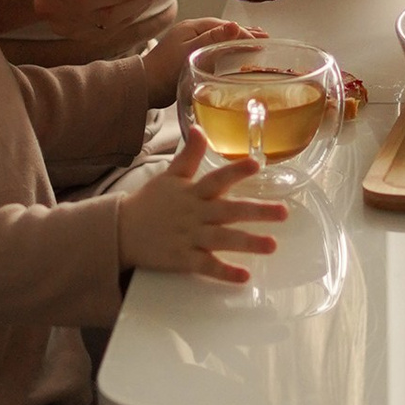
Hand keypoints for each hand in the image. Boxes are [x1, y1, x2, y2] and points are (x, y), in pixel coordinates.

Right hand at [118, 126, 288, 282]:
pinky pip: (206, 266)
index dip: (236, 171)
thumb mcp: (169, 175)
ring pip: (222, 239)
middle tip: (284, 213)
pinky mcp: (182, 259)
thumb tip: (199, 128)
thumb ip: (189, 155)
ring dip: (247, 243)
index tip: (257, 164)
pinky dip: (224, 272)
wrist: (121, 231)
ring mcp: (188, 237)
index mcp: (192, 192)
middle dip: (257, 212)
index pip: (217, 178)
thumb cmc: (150, 202)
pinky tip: (244, 276)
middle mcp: (194, 213)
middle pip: (228, 211)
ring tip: (272, 245)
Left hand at [137, 14, 251, 105]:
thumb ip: (213, 39)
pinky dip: (227, 50)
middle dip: (243, 33)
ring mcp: (189, 44)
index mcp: (192, 27)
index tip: (260, 41)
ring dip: (236, 41)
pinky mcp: (188, 57)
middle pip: (222, 30)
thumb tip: (234, 26)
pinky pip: (213, 50)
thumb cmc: (165, 70)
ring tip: (254, 43)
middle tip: (264, 37)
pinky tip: (234, 56)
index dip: (243, 33)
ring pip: (219, 39)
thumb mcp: (190, 52)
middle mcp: (191, 32)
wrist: (144, 87)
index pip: (223, 26)